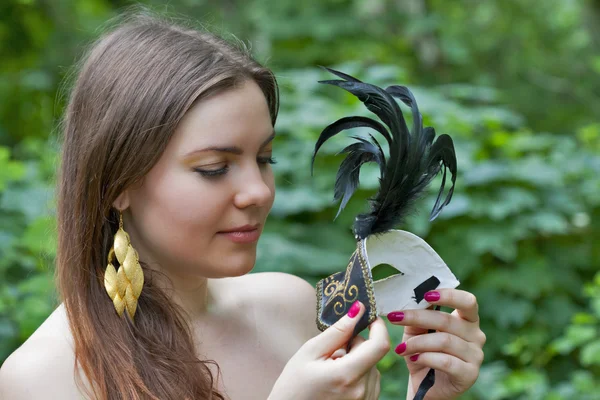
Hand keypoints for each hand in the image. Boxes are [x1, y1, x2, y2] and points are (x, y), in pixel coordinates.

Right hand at [269, 301, 388, 399]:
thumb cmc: (294, 386)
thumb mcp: (309, 353)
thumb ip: (336, 331)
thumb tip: (357, 310)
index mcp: (347, 375)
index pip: (379, 345)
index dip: (378, 326)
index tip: (368, 317)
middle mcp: (361, 391)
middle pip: (372, 354)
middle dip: (355, 346)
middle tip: (332, 352)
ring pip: (372, 367)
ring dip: (356, 361)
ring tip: (331, 371)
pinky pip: (370, 382)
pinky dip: (358, 375)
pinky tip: (338, 382)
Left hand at [387, 289, 485, 399]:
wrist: (424, 385)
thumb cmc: (423, 352)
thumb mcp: (417, 331)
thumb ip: (418, 316)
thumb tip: (413, 299)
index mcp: (467, 320)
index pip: (467, 301)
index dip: (449, 295)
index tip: (427, 294)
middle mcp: (476, 335)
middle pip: (448, 320)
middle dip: (417, 317)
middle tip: (395, 317)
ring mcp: (476, 355)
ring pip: (444, 341)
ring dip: (418, 342)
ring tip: (401, 347)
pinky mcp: (470, 374)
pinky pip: (447, 361)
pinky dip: (426, 358)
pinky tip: (413, 358)